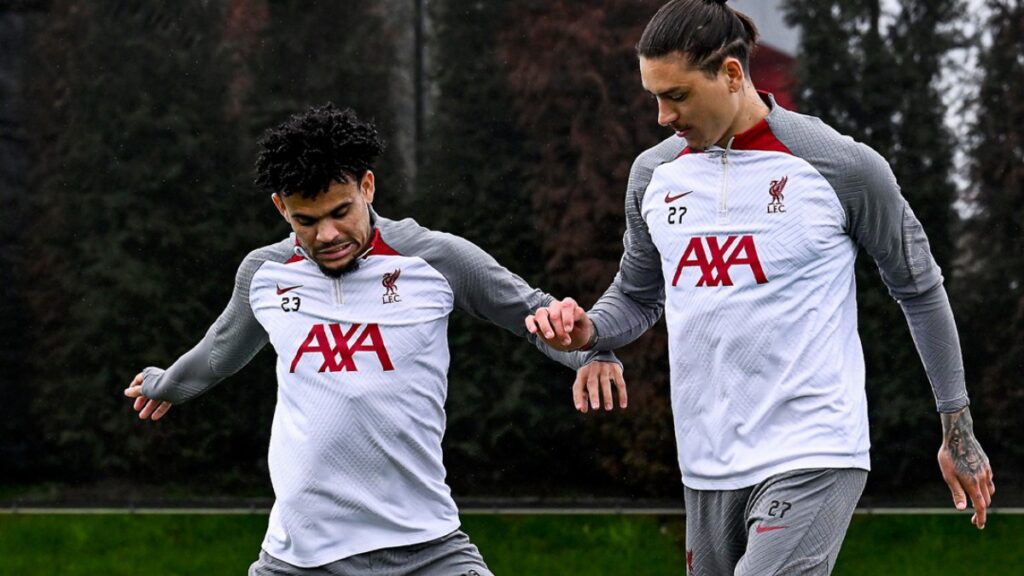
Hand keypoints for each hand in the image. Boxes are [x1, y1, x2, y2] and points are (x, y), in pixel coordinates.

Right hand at [124, 371, 172, 420]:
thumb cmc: (157, 385)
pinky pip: (165, 403)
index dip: (133, 387)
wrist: (177, 386)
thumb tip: (127, 392)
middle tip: (136, 408)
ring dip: (149, 408)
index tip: (129, 394)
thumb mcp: (143, 389)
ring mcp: (165, 387)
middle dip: (141, 400)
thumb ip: (135, 391)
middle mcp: (157, 379)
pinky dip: (159, 410)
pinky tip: (154, 418)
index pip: (139, 380)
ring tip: (142, 416)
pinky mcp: (173, 394)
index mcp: (149, 374)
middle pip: (147, 390)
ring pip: (156, 398)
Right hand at [524, 297, 593, 351]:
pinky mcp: (537, 322)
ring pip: (541, 312)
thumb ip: (580, 316)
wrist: (574, 339)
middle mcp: (556, 307)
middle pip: (553, 309)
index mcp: (569, 305)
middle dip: (559, 326)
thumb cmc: (580, 331)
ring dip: (545, 325)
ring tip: (550, 337)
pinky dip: (530, 324)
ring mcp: (546, 313)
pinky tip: (534, 331)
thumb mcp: (584, 325)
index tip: (569, 330)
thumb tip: (575, 311)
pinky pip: (530, 319)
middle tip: (566, 341)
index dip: (567, 317)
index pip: (567, 304)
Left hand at [573, 361, 626, 412]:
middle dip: (594, 395)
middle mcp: (593, 369)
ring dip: (607, 396)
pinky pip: (620, 383)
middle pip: (592, 383)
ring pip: (606, 383)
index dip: (578, 397)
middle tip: (596, 408)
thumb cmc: (590, 374)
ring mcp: (605, 368)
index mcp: (582, 373)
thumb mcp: (584, 381)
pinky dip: (622, 394)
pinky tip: (623, 405)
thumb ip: (582, 395)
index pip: (578, 386)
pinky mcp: (616, 369)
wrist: (602, 353)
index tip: (579, 408)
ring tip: (608, 408)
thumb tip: (582, 410)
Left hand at [937, 407, 993, 528]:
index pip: (980, 506)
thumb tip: (962, 509)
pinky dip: (985, 487)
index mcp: (972, 483)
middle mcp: (983, 478)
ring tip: (976, 504)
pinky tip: (978, 486)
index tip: (979, 526)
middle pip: (986, 500)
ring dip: (984, 499)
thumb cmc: (949, 456)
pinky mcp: (987, 465)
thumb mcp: (948, 475)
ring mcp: (986, 471)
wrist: (958, 436)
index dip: (980, 518)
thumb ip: (957, 492)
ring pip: (989, 491)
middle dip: (981, 511)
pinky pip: (989, 480)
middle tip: (973, 519)